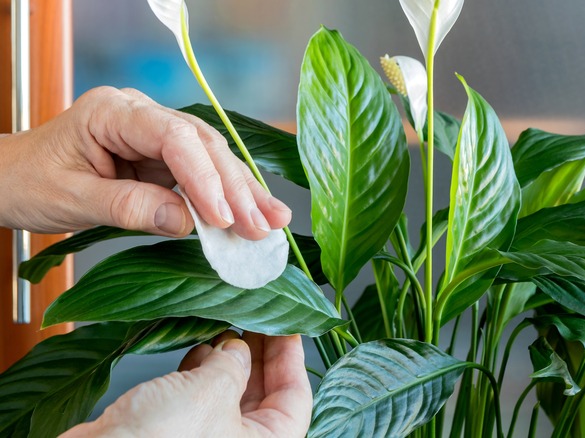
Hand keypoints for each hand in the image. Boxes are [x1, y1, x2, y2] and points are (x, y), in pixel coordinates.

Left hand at [0, 86, 290, 238]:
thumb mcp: (71, 199)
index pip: (173, 137)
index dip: (203, 176)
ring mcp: (155, 137)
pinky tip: (252, 216)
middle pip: (202, 146)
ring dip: (243, 193)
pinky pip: (202, 178)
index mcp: (113, 112)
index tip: (223, 216)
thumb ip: (128, 207)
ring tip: (272, 221)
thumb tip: (186, 223)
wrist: (9, 180)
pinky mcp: (163, 161)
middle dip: (235, 187)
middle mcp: (141, 117)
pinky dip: (227, 200)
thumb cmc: (27, 182)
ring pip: (211, 160)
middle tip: (261, 224)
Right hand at [62, 332, 311, 437]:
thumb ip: (235, 364)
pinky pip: (200, 400)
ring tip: (223, 330)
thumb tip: (239, 348)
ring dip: (227, 360)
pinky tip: (197, 351)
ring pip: (230, 395)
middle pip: (265, 395)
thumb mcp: (211, 392)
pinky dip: (200, 374)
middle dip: (258, 354)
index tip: (289, 324)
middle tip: (255, 317)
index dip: (292, 357)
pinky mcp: (176, 434)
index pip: (296, 398)